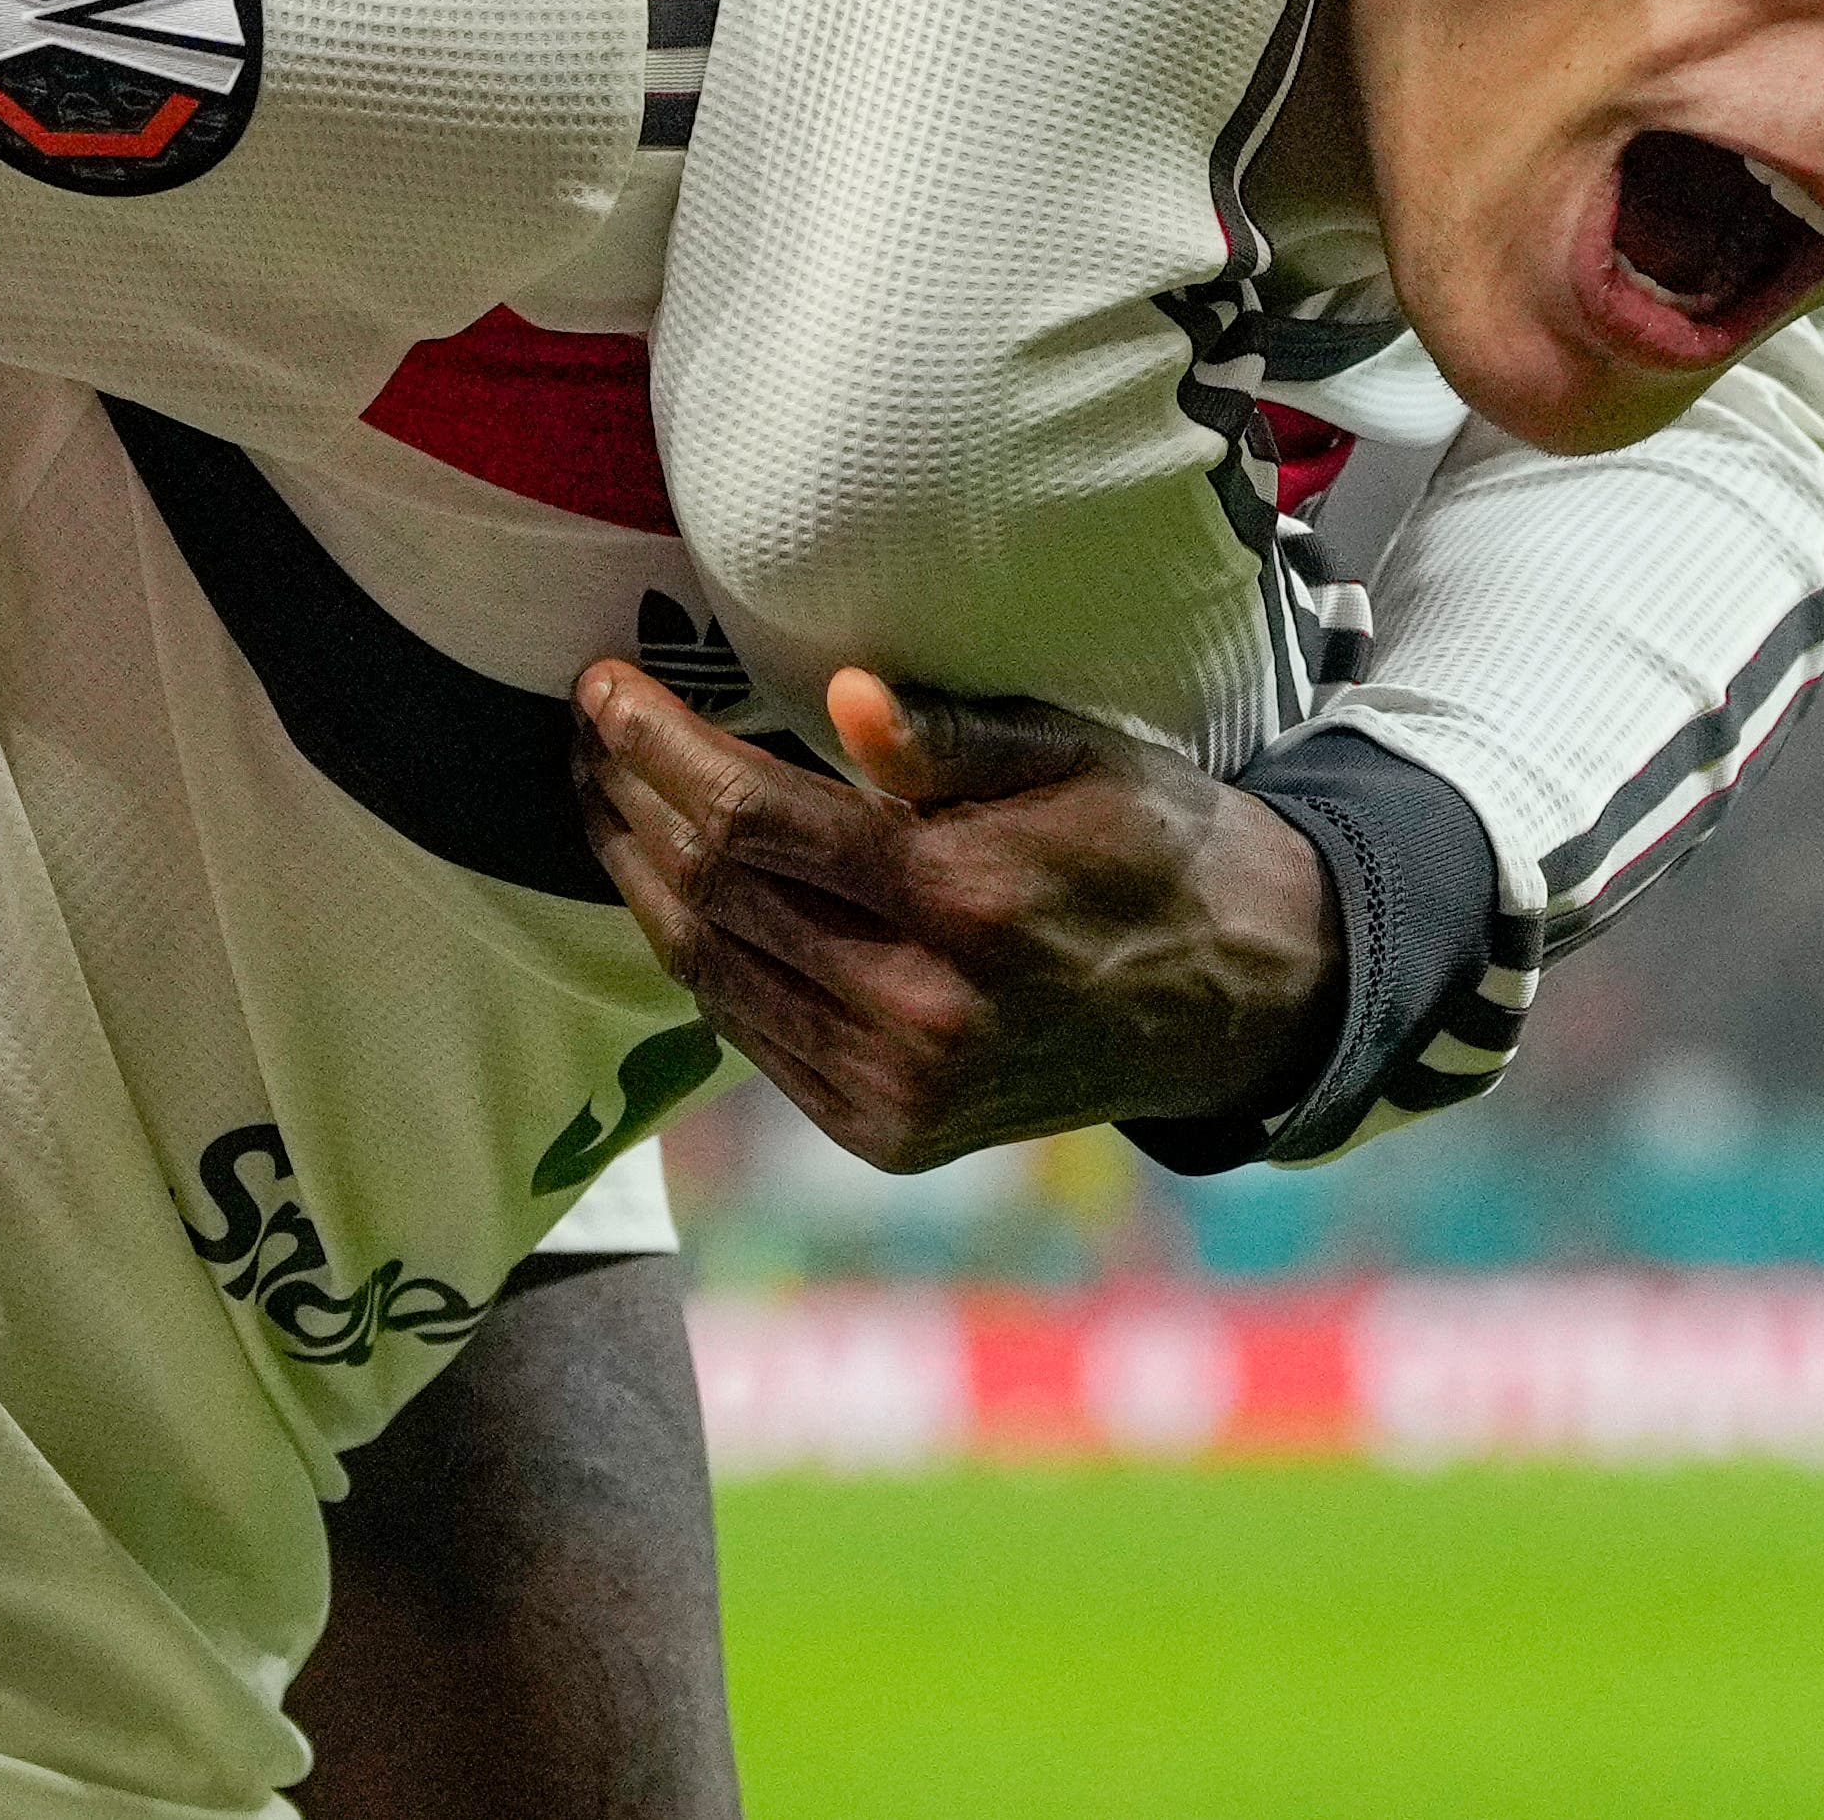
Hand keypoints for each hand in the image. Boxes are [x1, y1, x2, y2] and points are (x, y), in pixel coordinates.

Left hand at [570, 661, 1340, 1171]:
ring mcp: (900, 1091)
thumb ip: (953, 739)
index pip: (754, 820)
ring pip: (712, 972)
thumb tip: (843, 698)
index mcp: (969, 902)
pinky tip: (676, 890)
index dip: (659, 750)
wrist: (1237, 998)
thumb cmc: (1153, 845)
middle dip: (628, 802)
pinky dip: (697, 955)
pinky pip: (751, 1033)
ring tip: (604, 797)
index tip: (605, 687)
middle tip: (586, 730)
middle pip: (714, 895)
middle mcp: (924, 1013)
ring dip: (640, 879)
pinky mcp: (887, 1137)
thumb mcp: (1079, 756)